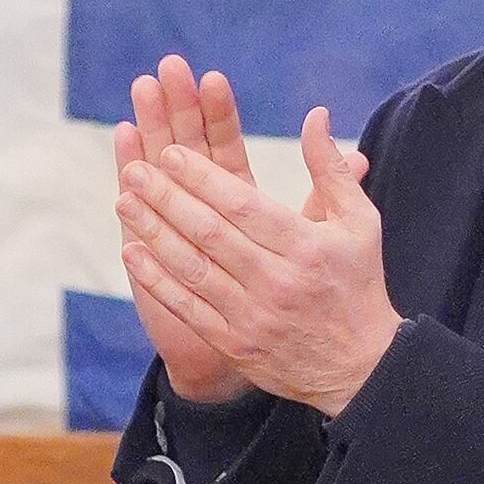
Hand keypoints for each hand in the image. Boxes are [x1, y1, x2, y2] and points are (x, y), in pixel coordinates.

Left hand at [117, 105, 396, 416]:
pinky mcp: (234, 344)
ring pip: (192, 268)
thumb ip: (331, 168)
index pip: (244, 206)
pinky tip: (130, 252)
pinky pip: (187, 307)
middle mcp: (277, 281)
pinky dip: (156, 280)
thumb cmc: (356, 284)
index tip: (171, 153)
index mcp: (306, 247)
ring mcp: (252, 316)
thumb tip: (315, 115)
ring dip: (153, 232)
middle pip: (210, 233)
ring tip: (124, 201)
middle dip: (168, 198)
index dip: (203, 179)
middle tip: (136, 170)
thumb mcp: (359, 222)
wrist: (360, 368)